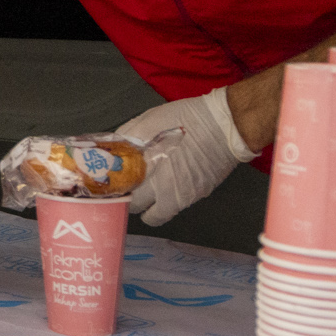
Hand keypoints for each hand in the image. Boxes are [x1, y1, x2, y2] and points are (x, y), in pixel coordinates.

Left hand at [117, 87, 252, 226]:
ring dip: (147, 207)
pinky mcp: (194, 198)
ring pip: (153, 217)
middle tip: (130, 187)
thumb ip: (126, 137)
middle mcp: (160, 186)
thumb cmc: (185, 118)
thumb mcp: (147, 120)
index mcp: (144, 165)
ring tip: (148, 192)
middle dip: (130, 198)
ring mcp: (178, 196)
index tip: (113, 183)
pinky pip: (172, 211)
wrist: (224, 125)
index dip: (114, 188)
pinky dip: (166, 205)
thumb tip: (111, 149)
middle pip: (134, 207)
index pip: (119, 189)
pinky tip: (167, 189)